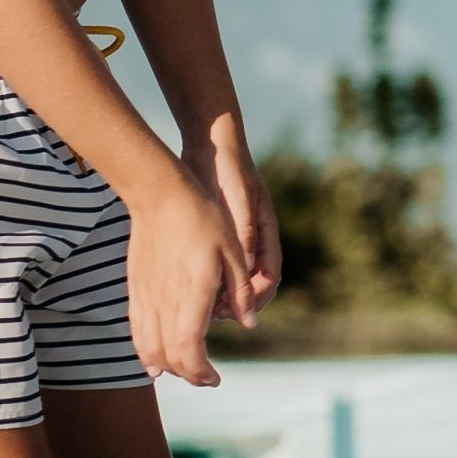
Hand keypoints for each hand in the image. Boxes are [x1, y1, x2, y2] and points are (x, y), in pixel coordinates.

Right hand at [125, 163, 254, 386]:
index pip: (190, 351)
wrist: (159, 194)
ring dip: (168, 366)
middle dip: (189, 375)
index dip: (201, 372)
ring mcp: (147, 296)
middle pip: (170, 357)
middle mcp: (165, 301)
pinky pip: (137, 331)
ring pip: (150, 348)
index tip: (215, 378)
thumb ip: (239, 291)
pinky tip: (154, 359)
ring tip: (186, 370)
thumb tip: (248, 322)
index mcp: (192, 294)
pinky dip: (146, 351)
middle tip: (207, 377)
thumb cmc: (201, 217)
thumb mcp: (233, 250)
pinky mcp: (136, 288)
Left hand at [183, 128, 281, 319]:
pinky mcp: (215, 234)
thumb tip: (246, 269)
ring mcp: (235, 236)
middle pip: (252, 284)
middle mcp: (253, 238)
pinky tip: (186, 284)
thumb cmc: (227, 169)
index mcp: (265, 231)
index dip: (256, 297)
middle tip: (212, 313)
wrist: (208, 144)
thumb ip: (244, 233)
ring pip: (233, 278)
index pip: (270, 277)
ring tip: (198, 303)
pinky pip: (216, 266)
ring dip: (221, 294)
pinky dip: (207, 280)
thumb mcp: (237, 200)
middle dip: (238, 302)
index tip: (234, 308)